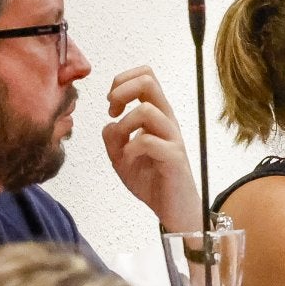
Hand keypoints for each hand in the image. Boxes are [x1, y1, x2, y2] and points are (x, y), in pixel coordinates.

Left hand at [102, 66, 200, 231]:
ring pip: (146, 110)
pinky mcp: (174, 157)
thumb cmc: (152, 180)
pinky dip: (130, 149)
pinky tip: (128, 159)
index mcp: (157, 115)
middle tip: (113, 111)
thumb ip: (112, 137)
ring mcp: (172, 138)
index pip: (145, 76)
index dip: (122, 82)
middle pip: (148, 81)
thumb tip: (110, 123)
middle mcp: (166, 121)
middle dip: (121, 91)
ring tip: (122, 144)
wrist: (172, 209)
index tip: (112, 106)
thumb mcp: (121, 157)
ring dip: (123, 125)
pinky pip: (148, 141)